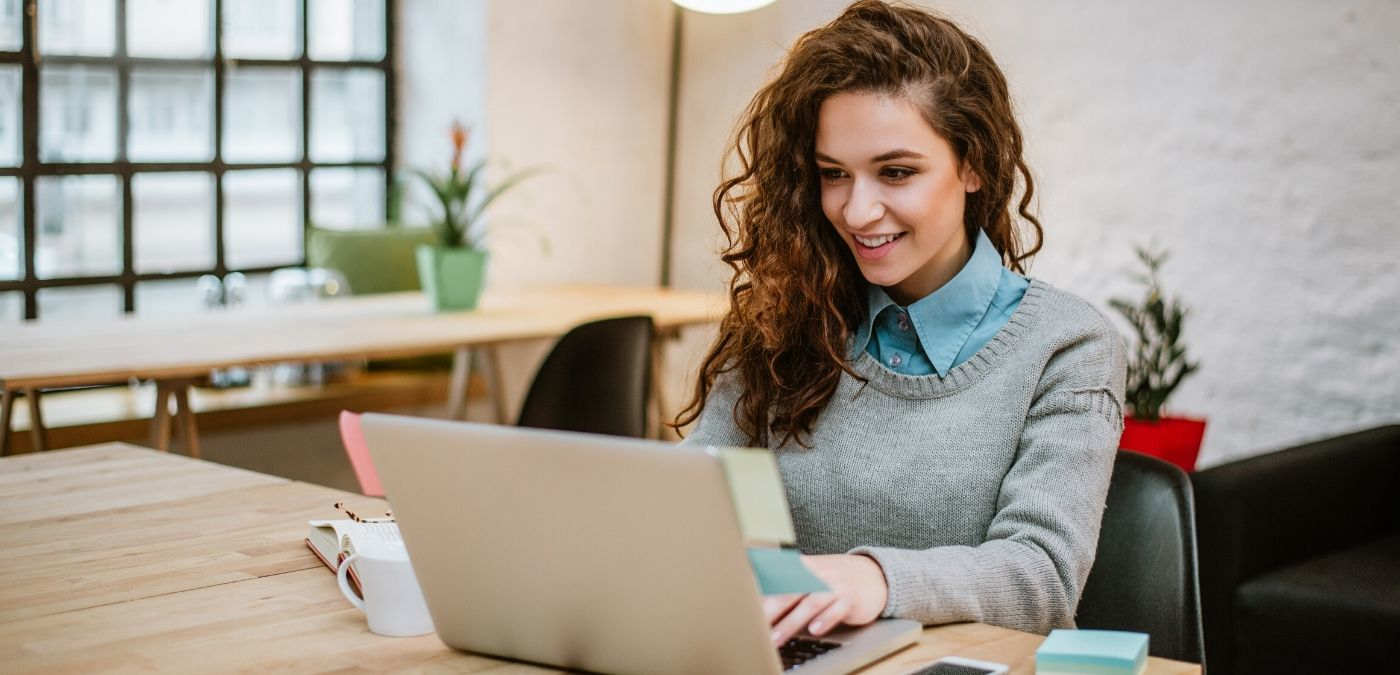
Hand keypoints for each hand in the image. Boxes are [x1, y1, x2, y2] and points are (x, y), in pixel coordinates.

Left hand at [762, 553, 888, 645]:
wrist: (875, 575)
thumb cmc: (835, 580)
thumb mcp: (812, 575)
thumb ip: (788, 586)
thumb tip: (758, 601)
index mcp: (804, 567)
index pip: (777, 579)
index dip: (760, 594)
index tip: (745, 609)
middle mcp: (818, 574)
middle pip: (789, 592)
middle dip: (770, 612)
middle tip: (755, 628)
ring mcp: (835, 585)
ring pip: (810, 604)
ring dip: (791, 622)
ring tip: (776, 638)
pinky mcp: (851, 599)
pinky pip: (836, 610)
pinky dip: (825, 619)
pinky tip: (814, 630)